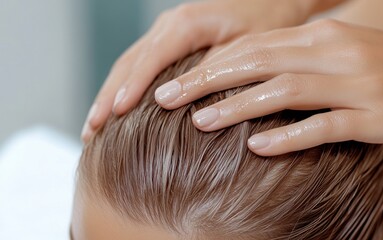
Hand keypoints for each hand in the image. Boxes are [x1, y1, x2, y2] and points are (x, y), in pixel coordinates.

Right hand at [81, 0, 320, 141]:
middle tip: (90, 132)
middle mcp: (168, 26)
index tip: (114, 114)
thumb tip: (178, 99)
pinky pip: (140, 66)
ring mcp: (166, 34)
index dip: (132, 87)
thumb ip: (214, 70)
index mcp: (185, 24)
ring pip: (128, 65)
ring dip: (109, 96)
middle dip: (108, 98)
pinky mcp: (169, 44)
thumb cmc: (263, 22)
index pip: (150, 59)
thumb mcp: (245, 47)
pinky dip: (124, 90)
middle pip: (129, 63)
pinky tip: (116, 111)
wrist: (269, 2)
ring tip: (92, 128)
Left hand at [154, 19, 382, 155]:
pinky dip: (288, 136)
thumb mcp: (340, 53)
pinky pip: (325, 125)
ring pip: (284, 91)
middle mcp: (335, 53)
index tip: (176, 80)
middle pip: (258, 63)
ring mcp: (356, 84)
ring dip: (238, 108)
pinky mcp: (375, 116)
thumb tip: (251, 72)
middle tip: (167, 98)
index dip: (211, 63)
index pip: (254, 46)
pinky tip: (256, 147)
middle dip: (208, 80)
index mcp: (323, 36)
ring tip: (199, 122)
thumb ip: (297, 58)